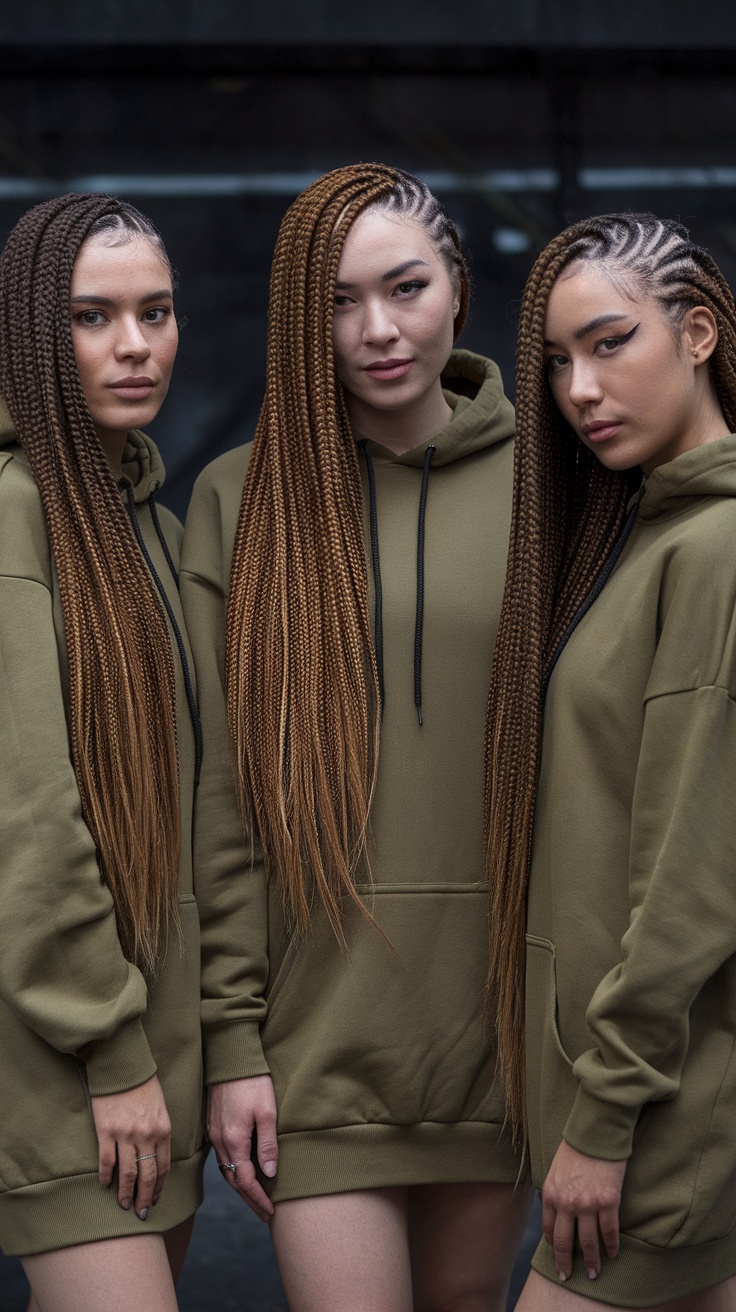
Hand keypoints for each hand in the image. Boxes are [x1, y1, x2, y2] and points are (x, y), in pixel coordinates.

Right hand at [91, 1073, 170, 1219]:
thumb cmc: (143, 1085)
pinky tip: (105, 1184)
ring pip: (127, 1173)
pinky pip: (106, 1161)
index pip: (163, 1167)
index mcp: (163, 1130)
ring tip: (123, 1205)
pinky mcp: (106, 1131)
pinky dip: (105, 1176)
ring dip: (125, 1193)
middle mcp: (146, 1135)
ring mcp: (125, 1135)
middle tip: (141, 1213)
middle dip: (144, 1198)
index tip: (154, 1200)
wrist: (123, 1065)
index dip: (158, 1187)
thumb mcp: (161, 1108)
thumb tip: (156, 1156)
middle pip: (147, 1175)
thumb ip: (160, 1132)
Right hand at [207, 1075, 277, 1221]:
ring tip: (256, 1198)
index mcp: (234, 1140)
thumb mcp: (267, 1111)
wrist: (230, 1057)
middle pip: (233, 1180)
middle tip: (265, 1214)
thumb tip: (269, 1175)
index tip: (270, 1213)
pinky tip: (242, 1172)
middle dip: (249, 1199)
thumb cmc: (253, 1081)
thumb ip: (267, 1145)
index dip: (258, 1199)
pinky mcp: (213, 1125)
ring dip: (241, 1187)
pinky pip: (222, 1157)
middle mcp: (220, 1141)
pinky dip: (233, 1170)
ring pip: (226, 1170)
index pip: (245, 1181)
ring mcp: (214, 1133)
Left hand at [541, 1140, 626, 1282]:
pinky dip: (611, 1246)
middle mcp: (567, 1203)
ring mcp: (588, 1204)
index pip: (549, 1228)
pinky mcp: (608, 1202)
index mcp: (551, 1194)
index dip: (554, 1245)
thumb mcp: (556, 1169)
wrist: (596, 1132)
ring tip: (594, 1273)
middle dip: (566, 1262)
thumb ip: (556, 1190)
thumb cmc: (576, 1147)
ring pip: (589, 1242)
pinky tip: (613, 1253)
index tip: (558, 1253)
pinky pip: (610, 1232)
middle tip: (568, 1276)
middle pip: (565, 1241)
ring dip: (591, 1261)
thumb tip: (558, 1209)